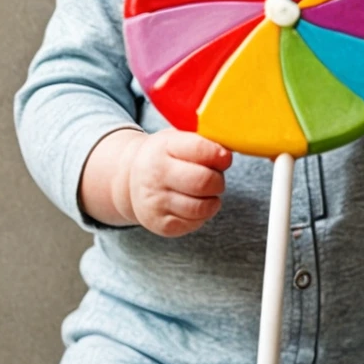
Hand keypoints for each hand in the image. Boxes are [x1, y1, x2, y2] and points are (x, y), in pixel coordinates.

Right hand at [116, 129, 231, 237]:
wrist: (130, 180)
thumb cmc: (164, 156)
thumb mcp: (176, 139)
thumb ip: (202, 141)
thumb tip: (233, 147)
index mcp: (163, 147)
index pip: (199, 149)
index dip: (220, 154)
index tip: (226, 157)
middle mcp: (156, 174)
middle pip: (203, 181)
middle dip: (218, 180)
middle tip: (217, 177)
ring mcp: (156, 201)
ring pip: (201, 207)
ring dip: (213, 199)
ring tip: (208, 191)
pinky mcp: (161, 224)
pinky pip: (195, 223)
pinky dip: (203, 214)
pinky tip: (196, 203)